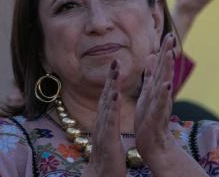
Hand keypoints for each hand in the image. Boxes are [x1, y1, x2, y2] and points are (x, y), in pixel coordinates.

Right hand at [83, 60, 124, 176]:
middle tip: (115, 60)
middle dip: (110, 78)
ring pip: (106, 104)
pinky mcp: (107, 138)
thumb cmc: (108, 158)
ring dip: (111, 87)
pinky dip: (112, 106)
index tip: (116, 64)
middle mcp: (102, 121)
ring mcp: (102, 129)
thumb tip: (110, 110)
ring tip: (116, 71)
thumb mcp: (110, 135)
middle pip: (106, 95)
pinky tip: (115, 95)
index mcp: (105, 120)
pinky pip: (110, 120)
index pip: (108, 97)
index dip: (112, 80)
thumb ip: (110, 121)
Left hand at [134, 33, 176, 159]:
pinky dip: (163, 95)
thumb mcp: (148, 93)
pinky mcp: (156, 118)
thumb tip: (152, 55)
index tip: (168, 33)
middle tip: (171, 36)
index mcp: (157, 88)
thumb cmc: (150, 119)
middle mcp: (161, 95)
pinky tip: (166, 85)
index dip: (165, 50)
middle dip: (168, 53)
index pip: (162, 66)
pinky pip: (160, 105)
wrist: (154, 145)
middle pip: (165, 71)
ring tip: (169, 54)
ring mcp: (160, 106)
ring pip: (164, 84)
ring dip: (167, 70)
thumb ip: (151, 76)